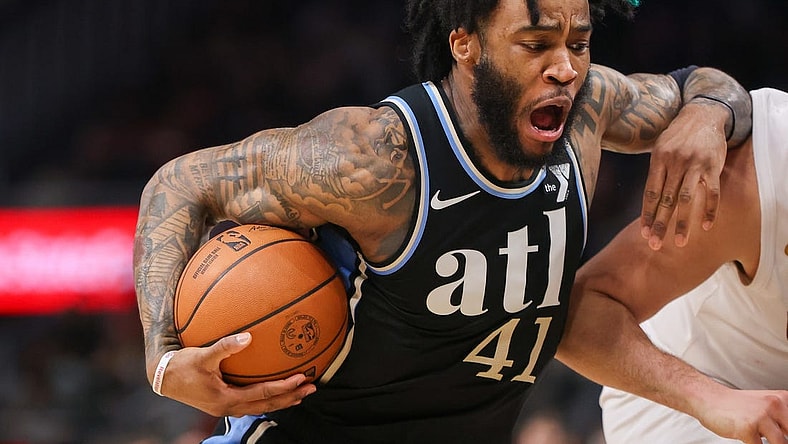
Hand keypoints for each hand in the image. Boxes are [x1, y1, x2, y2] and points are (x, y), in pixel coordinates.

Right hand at [158, 333, 315, 416]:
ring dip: (281, 399)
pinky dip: (266, 396)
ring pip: (260, 406)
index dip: (284, 388)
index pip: (264, 395)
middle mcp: (229, 406)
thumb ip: (225, 346)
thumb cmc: (182, 365)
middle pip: (267, 406)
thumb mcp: (203, 355)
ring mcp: (226, 406)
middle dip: (291, 398)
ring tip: (299, 391)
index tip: (303, 379)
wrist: (162, 377)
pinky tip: (272, 387)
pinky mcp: (222, 401)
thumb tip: (248, 336)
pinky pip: (251, 401)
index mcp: (227, 399)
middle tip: (312, 388)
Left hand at [641, 100, 727, 249]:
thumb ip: (656, 172)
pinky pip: (712, 192)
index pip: (650, 193)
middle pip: (666, 200)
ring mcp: (695, 165)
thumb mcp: (660, 148)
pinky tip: (705, 226)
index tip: (644, 233)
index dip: (647, 214)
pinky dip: (709, 210)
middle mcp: (675, 163)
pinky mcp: (713, 166)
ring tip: (679, 242)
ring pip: (687, 200)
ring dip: (682, 223)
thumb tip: (650, 200)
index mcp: (658, 160)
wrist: (703, 114)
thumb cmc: (678, 135)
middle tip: (655, 244)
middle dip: (660, 224)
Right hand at [695, 388, 787, 443]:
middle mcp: (774, 405)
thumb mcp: (764, 407)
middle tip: (775, 441)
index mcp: (782, 399)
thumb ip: (780, 421)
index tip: (782, 438)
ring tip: (756, 438)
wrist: (707, 398)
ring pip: (781, 443)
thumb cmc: (734, 406)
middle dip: (783, 441)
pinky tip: (748, 441)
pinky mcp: (748, 428)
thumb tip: (786, 438)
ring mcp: (761, 416)